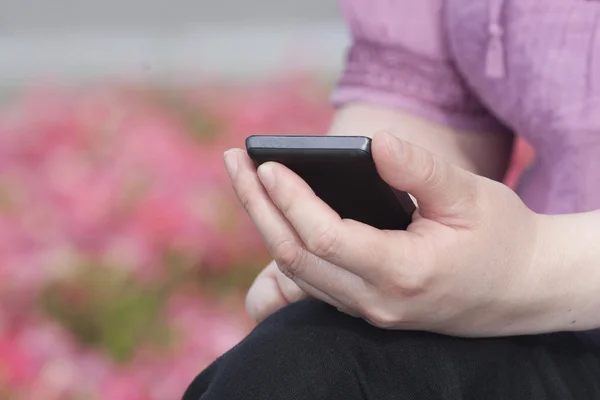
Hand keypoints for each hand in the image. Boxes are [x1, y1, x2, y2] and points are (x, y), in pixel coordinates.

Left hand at [226, 131, 546, 336]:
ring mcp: (367, 309)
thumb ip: (421, 171)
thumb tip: (375, 142)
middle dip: (259, 207)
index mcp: (404, 272)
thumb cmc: (501, 238)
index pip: (327, 237)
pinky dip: (286, 247)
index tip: (266, 165)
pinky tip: (272, 217)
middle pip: (296, 255)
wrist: (520, 289)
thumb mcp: (471, 196)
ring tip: (247, 180)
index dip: (292, 200)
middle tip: (235, 162)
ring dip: (267, 224)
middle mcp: (377, 300)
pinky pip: (310, 282)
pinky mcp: (364, 306)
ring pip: (297, 271)